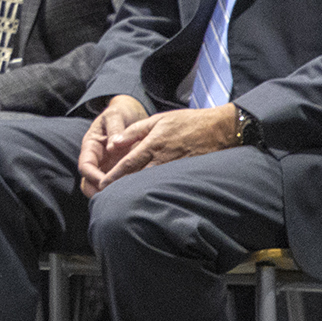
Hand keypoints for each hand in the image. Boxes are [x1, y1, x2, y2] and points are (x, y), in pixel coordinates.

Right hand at [77, 95, 148, 195]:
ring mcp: (106, 166)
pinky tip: (133, 193)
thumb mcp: (116, 115)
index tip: (107, 182)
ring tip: (124, 197)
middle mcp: (96, 159)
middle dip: (98, 191)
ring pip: (100, 187)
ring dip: (109, 193)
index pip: (85, 166)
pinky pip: (115, 184)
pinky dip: (121, 190)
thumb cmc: (120, 113)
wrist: (130, 114)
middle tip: (115, 196)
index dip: (93, 176)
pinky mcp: (117, 171)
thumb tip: (113, 145)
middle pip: (89, 182)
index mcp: (91, 146)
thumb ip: (115, 128)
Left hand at [83, 101, 237, 193]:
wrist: (220, 129)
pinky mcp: (185, 175)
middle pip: (137, 178)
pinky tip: (148, 198)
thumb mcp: (158, 120)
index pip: (128, 164)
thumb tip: (114, 142)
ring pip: (151, 184)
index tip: (101, 185)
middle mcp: (162, 159)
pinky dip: (155, 191)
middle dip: (122, 188)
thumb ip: (134, 131)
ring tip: (122, 201)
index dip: (114, 176)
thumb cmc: (187, 122)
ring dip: (137, 192)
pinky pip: (166, 185)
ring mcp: (174, 169)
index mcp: (153, 144)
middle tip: (107, 198)